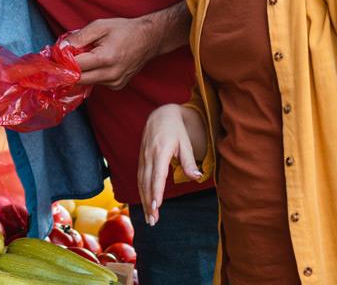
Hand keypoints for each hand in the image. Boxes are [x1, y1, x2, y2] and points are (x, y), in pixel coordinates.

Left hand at [68, 16, 162, 89]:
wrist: (149, 39)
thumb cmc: (124, 30)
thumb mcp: (100, 26)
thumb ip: (80, 37)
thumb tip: (62, 48)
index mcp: (106, 58)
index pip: (75, 67)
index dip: (63, 61)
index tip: (56, 56)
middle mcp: (111, 74)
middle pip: (78, 79)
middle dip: (68, 69)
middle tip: (63, 58)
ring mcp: (115, 82)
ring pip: (87, 82)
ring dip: (80, 71)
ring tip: (84, 56)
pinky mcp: (117, 86)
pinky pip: (96, 82)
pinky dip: (91, 74)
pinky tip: (96, 62)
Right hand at [138, 104, 201, 225]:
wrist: (160, 115)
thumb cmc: (176, 129)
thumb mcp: (185, 143)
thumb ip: (190, 161)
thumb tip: (197, 178)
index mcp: (160, 151)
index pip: (157, 176)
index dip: (155, 192)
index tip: (156, 207)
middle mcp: (149, 155)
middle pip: (146, 183)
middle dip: (148, 203)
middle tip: (153, 221)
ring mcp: (143, 157)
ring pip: (141, 182)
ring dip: (144, 201)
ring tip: (149, 217)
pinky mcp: (141, 159)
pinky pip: (139, 178)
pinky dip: (141, 192)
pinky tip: (145, 203)